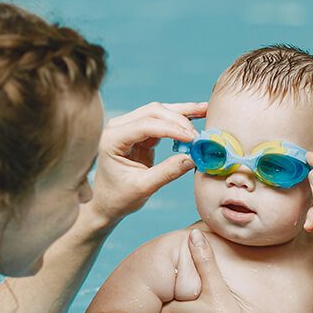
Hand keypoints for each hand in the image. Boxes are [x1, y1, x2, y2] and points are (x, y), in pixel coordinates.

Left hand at [88, 101, 205, 226]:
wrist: (107, 202)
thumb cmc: (119, 197)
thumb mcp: (143, 188)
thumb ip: (167, 172)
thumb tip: (193, 159)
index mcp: (113, 139)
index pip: (145, 125)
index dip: (171, 129)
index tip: (192, 138)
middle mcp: (118, 127)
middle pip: (153, 111)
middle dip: (179, 119)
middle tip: (199, 135)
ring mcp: (129, 126)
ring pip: (159, 111)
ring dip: (182, 112)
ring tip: (205, 110)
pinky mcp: (140, 132)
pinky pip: (162, 121)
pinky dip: (179, 121)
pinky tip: (196, 117)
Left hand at [152, 229, 256, 312]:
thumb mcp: (218, 290)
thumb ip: (204, 262)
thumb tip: (194, 235)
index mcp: (167, 306)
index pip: (164, 284)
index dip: (178, 279)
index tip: (187, 279)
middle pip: (165, 300)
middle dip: (178, 296)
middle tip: (196, 296)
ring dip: (178, 312)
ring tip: (198, 312)